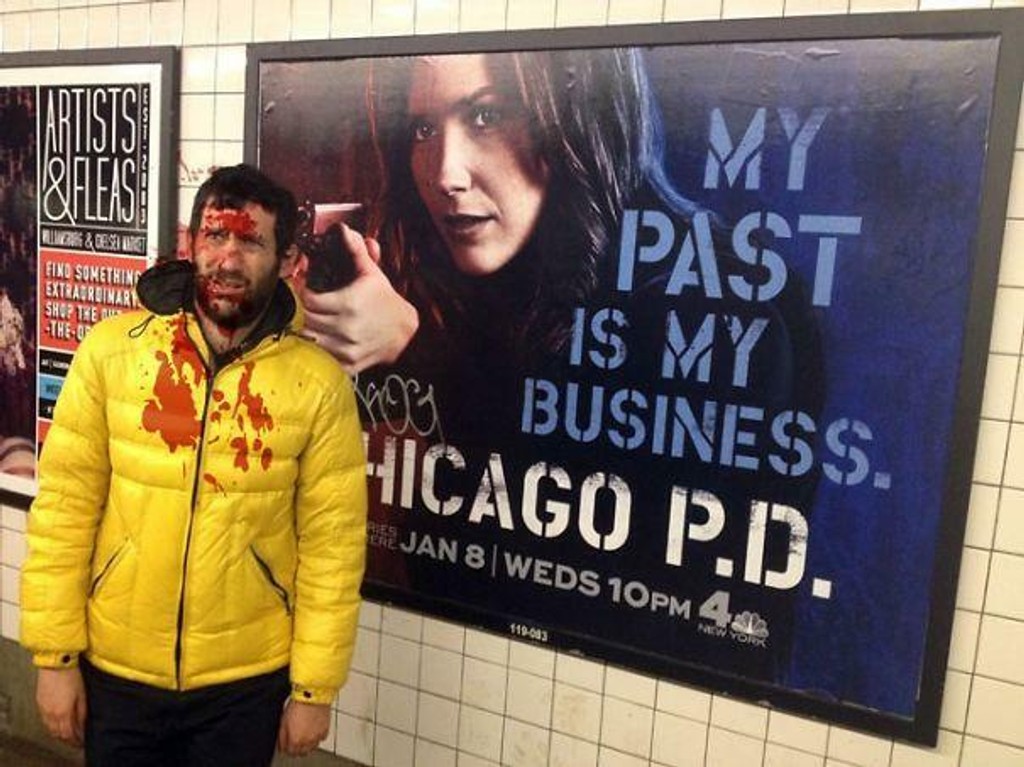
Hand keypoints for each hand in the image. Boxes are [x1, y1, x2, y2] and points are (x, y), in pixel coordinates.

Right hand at [36, 667, 86, 747]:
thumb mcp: (82, 694)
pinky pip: (45, 720)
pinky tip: (57, 722)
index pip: (68, 734)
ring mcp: (43, 709)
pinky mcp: (39, 703)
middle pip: (58, 734)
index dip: (75, 740)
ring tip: (68, 732)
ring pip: (50, 729)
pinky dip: (52, 725)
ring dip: (59, 733)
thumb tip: (82, 725)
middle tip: (76, 739)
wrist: (55, 663)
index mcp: (63, 713)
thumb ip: (81, 712)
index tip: (81, 741)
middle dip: (67, 739)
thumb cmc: (71, 676)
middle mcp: (51, 714)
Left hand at [277, 700, 330, 756]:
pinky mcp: (325, 730)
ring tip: (304, 735)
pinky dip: (317, 736)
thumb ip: (282, 736)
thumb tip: (282, 745)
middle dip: (297, 748)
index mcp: (295, 740)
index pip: (290, 752)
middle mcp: (307, 741)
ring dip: (307, 744)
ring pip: (312, 748)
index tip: (287, 743)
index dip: (287, 748)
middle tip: (295, 739)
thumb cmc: (298, 705)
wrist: (313, 695)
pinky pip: (321, 738)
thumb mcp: (283, 721)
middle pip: (301, 753)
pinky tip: (313, 729)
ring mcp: (317, 737)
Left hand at [295, 225, 418, 373]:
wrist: (405, 331)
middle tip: (312, 304)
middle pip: (307, 319)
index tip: (306, 288)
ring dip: (311, 329)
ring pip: (311, 338)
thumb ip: (356, 252)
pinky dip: (320, 348)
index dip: (304, 292)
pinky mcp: (348, 364)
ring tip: (318, 320)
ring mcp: (347, 348)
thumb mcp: (372, 274)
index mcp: (349, 304)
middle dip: (307, 310)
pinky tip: (326, 338)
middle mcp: (346, 328)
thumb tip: (345, 230)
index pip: (309, 300)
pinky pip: (322, 357)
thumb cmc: (385, 300)